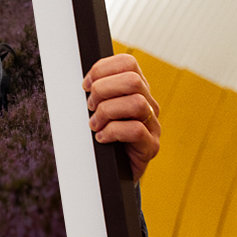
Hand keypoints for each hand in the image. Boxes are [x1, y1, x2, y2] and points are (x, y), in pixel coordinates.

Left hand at [83, 53, 160, 181]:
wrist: (113, 173)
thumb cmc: (103, 137)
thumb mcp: (98, 110)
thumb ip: (96, 93)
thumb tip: (83, 82)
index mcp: (136, 90)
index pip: (128, 63)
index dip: (102, 69)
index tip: (85, 85)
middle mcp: (149, 104)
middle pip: (133, 80)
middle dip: (103, 90)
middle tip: (90, 106)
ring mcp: (153, 125)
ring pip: (136, 103)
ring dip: (107, 112)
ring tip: (94, 124)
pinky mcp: (151, 146)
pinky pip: (136, 130)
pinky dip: (112, 132)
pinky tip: (101, 138)